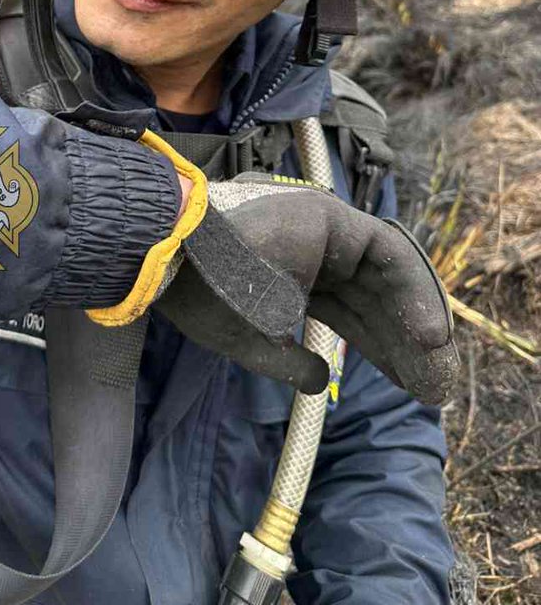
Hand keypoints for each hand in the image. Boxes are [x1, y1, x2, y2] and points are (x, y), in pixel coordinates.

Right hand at [155, 173, 457, 403]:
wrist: (170, 258)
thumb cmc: (196, 296)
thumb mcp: (249, 339)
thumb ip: (288, 359)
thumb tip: (320, 378)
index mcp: (288, 270)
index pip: (348, 310)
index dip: (380, 347)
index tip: (410, 385)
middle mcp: (309, 247)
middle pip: (370, 298)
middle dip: (401, 344)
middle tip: (431, 390)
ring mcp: (320, 228)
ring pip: (385, 278)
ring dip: (414, 323)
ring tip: (435, 373)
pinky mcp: (328, 215)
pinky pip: (387, 252)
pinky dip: (413, 290)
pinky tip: (427, 336)